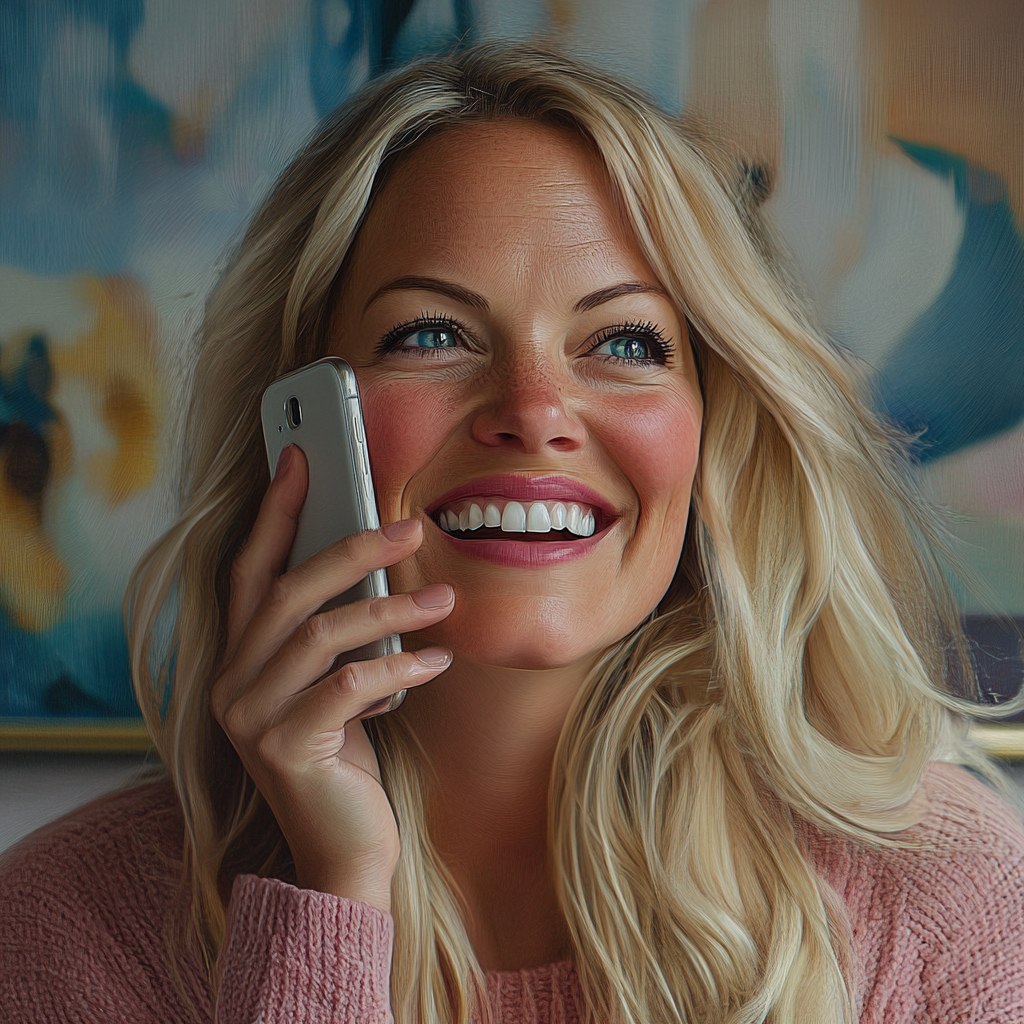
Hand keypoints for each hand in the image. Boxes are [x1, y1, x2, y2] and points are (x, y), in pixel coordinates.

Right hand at [210, 445, 453, 912]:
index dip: (276, 512)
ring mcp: (249, 717)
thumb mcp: (337, 685)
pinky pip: (348, 686)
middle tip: (410, 525)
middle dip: (350, 548)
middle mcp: (231, 682)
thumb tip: (378, 561)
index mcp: (240, 659)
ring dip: (388, 608)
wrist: (343, 853)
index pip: (251, 570)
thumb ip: (337, 634)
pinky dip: (398, 666)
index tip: (303, 457)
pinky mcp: (283, 748)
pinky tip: (437, 659)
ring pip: (319, 633)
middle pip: (287, 591)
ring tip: (444, 597)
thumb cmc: (347, 757)